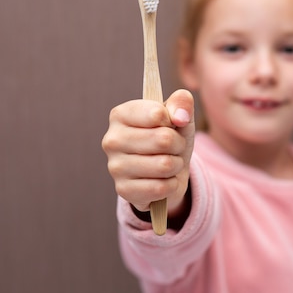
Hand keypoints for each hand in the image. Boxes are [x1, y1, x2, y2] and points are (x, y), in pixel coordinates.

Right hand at [102, 89, 194, 216]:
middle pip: (164, 139)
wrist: (166, 171)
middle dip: (178, 144)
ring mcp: (115, 167)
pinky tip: (163, 180)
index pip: (157, 114)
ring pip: (164, 165)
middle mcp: (111, 140)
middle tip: (173, 147)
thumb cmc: (169, 136)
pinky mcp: (123, 190)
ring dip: (176, 165)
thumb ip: (181, 102)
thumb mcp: (179, 115)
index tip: (169, 124)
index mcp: (120, 115)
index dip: (173, 120)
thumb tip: (180, 117)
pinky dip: (171, 184)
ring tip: (168, 162)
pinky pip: (160, 188)